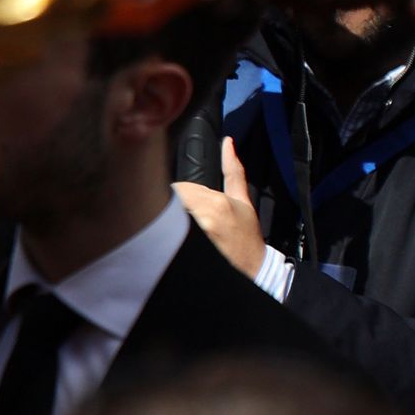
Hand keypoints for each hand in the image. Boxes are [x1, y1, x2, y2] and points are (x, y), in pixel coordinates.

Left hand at [173, 137, 265, 278]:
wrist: (252, 271)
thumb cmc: (247, 238)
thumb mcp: (244, 202)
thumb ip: (233, 171)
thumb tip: (227, 143)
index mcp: (215, 204)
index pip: (177, 188)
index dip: (176, 193)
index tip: (180, 201)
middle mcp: (201, 220)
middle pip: (167, 204)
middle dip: (167, 207)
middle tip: (175, 217)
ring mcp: (191, 239)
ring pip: (163, 221)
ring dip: (163, 223)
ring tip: (172, 231)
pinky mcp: (182, 254)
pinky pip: (163, 240)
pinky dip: (162, 239)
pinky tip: (170, 244)